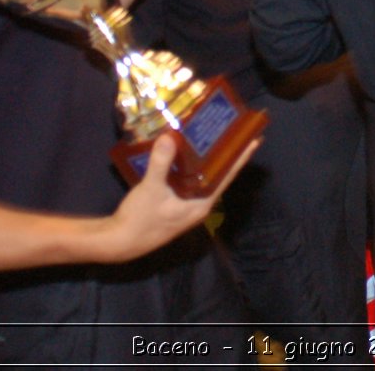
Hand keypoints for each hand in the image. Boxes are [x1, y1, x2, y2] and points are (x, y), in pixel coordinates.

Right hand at [94, 133, 256, 262]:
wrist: (119, 242)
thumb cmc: (140, 219)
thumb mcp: (151, 189)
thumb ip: (162, 163)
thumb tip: (171, 136)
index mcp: (201, 204)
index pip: (227, 176)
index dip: (240, 158)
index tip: (255, 140)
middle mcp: (198, 206)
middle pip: (217, 175)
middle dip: (224, 154)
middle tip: (232, 131)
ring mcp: (185, 206)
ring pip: (202, 178)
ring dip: (206, 159)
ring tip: (212, 136)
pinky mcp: (173, 205)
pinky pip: (188, 181)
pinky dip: (190, 166)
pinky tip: (184, 153)